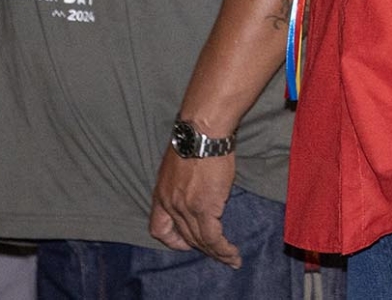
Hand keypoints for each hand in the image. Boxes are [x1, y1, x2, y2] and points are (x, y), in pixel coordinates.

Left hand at [149, 148, 240, 267]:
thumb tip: (196, 187)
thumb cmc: (195, 140)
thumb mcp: (179, 164)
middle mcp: (170, 205)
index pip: (159, 228)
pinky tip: (233, 254)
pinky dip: (223, 250)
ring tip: (230, 259)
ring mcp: (186, 209)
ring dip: (216, 254)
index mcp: (162, 194)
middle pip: (185, 237)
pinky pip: (214, 238)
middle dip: (201, 248)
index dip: (172, 240)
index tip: (186, 243)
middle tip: (218, 252)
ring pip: (200, 241)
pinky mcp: (204, 208)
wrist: (202, 132)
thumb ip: (183, 182)